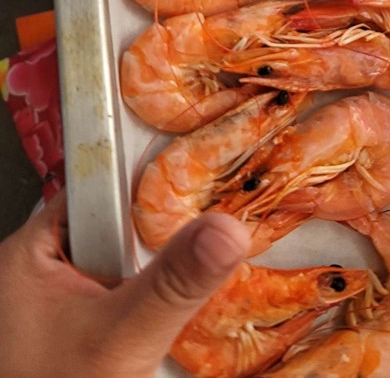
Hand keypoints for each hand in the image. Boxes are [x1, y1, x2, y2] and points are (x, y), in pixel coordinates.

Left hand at [0, 191, 248, 377]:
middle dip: (157, 234)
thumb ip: (173, 283)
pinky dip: (146, 296)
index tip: (196, 186)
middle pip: (115, 222)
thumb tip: (226, 230)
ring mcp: (55, 296)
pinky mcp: (74, 321)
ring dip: (155, 269)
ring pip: (121, 258)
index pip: (98, 188)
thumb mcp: (121, 338)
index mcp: (30, 251)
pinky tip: (166, 309)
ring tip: (188, 277)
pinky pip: (119, 289)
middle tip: (203, 237)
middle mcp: (37, 265)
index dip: (147, 184)